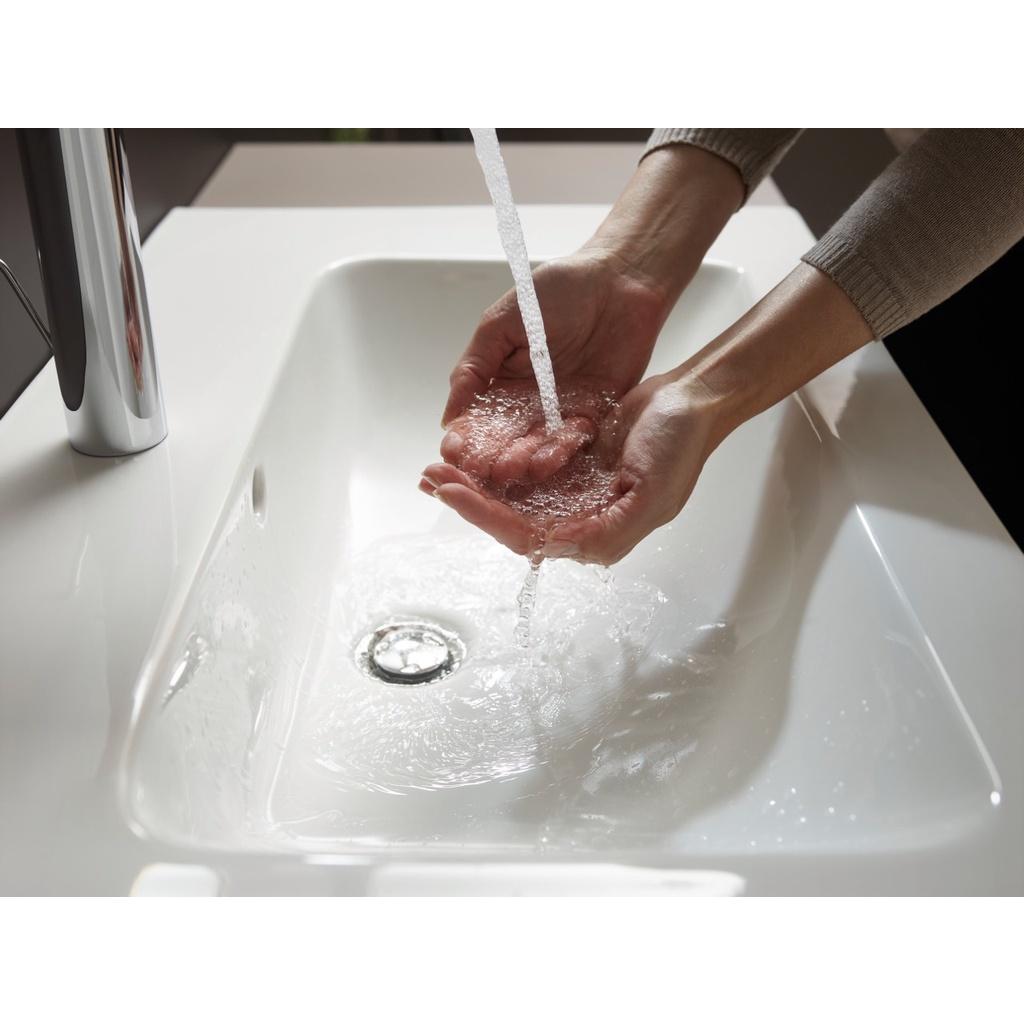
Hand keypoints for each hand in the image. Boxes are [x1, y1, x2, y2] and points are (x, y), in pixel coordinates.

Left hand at [422, 373, 724, 563]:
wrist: (690, 400)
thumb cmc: (679, 444)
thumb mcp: (652, 491)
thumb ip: (611, 528)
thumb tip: (558, 548)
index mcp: (597, 534)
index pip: (529, 536)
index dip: (486, 517)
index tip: (452, 492)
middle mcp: (578, 520)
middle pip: (511, 520)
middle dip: (469, 501)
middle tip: (431, 478)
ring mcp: (571, 494)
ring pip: (510, 499)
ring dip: (473, 485)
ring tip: (435, 470)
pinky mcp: (566, 468)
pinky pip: (521, 474)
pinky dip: (492, 467)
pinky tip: (465, 457)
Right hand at [440, 250, 667, 483]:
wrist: (620, 280)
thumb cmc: (559, 289)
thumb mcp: (504, 321)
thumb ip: (475, 366)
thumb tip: (449, 416)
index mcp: (501, 382)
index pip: (477, 419)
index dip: (465, 438)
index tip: (454, 452)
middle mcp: (528, 404)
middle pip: (506, 441)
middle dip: (493, 458)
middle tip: (483, 472)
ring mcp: (561, 412)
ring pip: (538, 446)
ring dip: (525, 460)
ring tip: (514, 470)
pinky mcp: (595, 415)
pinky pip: (576, 440)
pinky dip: (563, 450)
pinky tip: (549, 460)